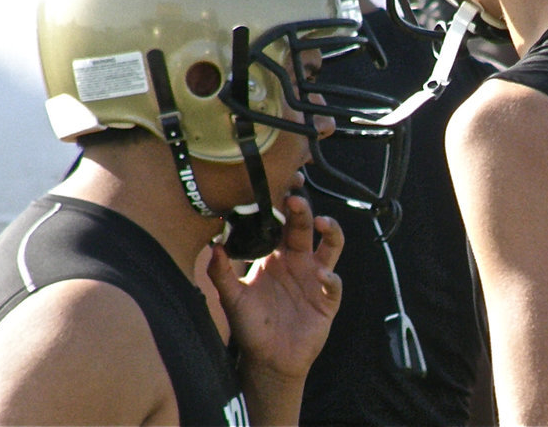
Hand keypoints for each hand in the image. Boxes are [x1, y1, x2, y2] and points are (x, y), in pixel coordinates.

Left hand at [207, 193, 342, 380]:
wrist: (268, 359)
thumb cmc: (250, 326)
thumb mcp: (232, 298)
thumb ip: (221, 273)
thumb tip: (213, 246)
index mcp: (275, 255)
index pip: (282, 222)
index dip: (282, 205)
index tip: (278, 187)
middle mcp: (298, 261)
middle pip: (305, 227)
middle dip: (303, 210)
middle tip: (294, 199)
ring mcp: (315, 278)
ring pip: (331, 246)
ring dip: (331, 231)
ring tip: (323, 223)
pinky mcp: (327, 300)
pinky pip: (334, 283)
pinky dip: (330, 278)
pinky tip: (322, 276)